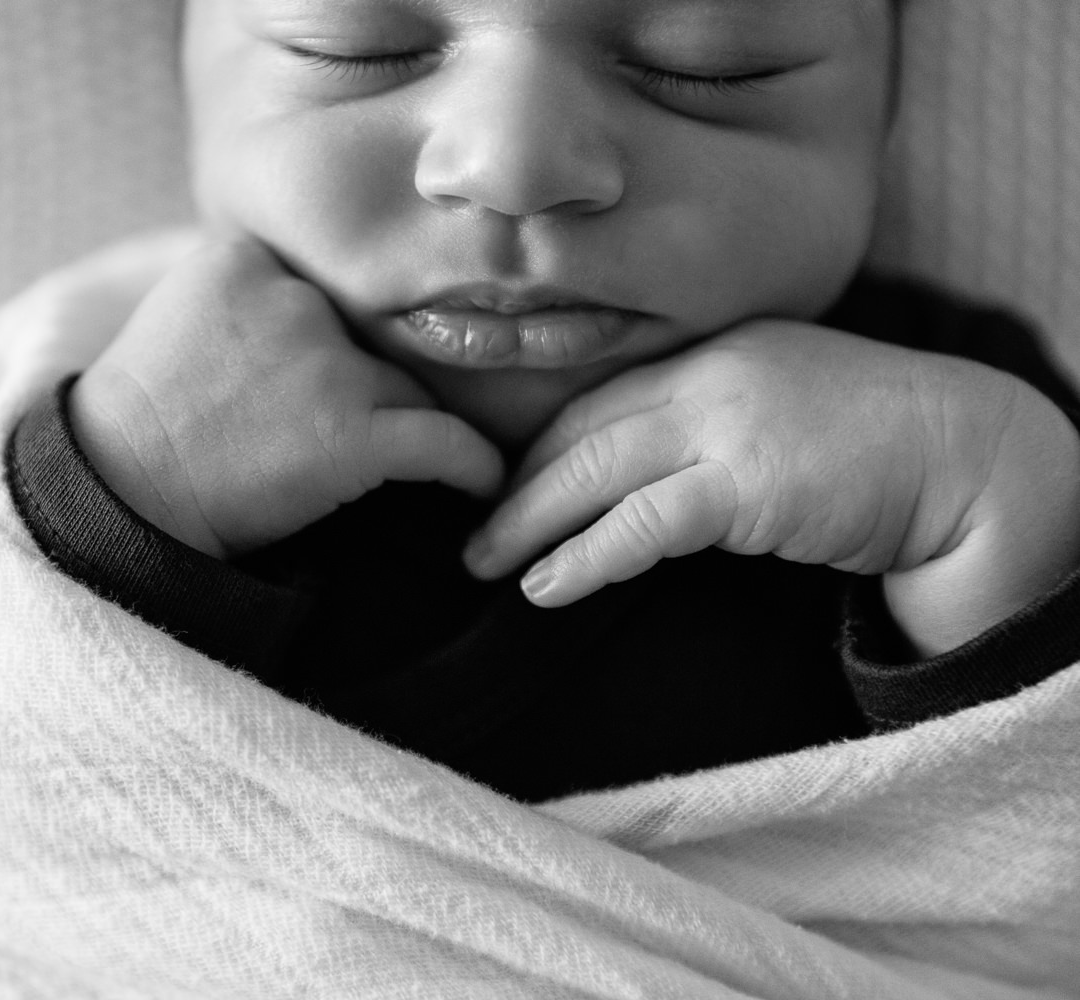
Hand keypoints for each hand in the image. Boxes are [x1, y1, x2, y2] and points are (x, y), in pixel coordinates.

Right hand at [71, 236, 504, 557]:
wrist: (119, 498)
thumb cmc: (139, 420)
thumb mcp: (177, 315)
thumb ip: (249, 291)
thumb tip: (320, 298)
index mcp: (245, 256)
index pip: (328, 282)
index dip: (335, 331)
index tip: (329, 370)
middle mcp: (294, 298)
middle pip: (370, 334)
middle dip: (368, 378)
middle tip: (361, 419)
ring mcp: (327, 365)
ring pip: (407, 383)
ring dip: (409, 420)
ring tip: (433, 451)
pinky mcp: (354, 433)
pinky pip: (446, 440)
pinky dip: (473, 463)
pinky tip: (483, 480)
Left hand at [464, 320, 1079, 655]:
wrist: (969, 457)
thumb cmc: (880, 444)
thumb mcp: (782, 408)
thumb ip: (714, 422)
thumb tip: (648, 476)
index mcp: (713, 354)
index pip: (600, 399)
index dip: (541, 448)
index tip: (501, 488)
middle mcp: (709, 376)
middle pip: (580, 431)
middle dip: (515, 487)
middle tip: (471, 536)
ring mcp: (727, 422)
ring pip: (594, 471)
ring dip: (529, 523)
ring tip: (487, 567)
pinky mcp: (748, 481)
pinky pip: (641, 523)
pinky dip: (583, 556)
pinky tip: (546, 586)